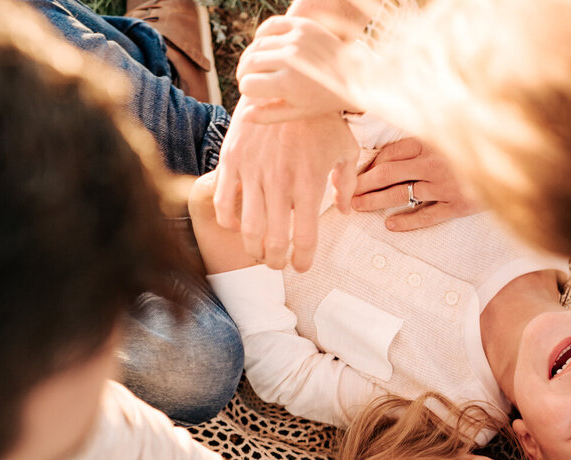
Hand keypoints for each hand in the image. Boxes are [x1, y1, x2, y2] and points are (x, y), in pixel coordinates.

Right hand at [212, 109, 356, 270]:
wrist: (286, 82)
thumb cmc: (319, 118)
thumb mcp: (345, 148)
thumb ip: (347, 183)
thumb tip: (343, 211)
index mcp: (309, 183)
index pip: (305, 238)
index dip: (303, 260)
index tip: (301, 266)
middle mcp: (280, 182)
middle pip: (274, 241)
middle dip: (275, 261)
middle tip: (277, 263)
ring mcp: (253, 172)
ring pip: (247, 229)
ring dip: (253, 248)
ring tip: (259, 251)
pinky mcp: (232, 160)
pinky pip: (223, 203)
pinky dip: (229, 222)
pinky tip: (238, 225)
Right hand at [235, 15, 355, 123]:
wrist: (354, 74)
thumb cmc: (323, 98)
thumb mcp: (297, 112)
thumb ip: (268, 116)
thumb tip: (242, 116)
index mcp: (287, 84)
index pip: (248, 84)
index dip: (247, 89)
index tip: (253, 92)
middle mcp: (290, 60)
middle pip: (249, 63)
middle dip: (243, 73)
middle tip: (246, 78)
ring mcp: (295, 40)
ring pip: (257, 45)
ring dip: (251, 56)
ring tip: (254, 65)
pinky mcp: (301, 26)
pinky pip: (269, 26)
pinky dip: (261, 36)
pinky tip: (263, 46)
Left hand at [353, 138, 479, 230]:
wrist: (517, 159)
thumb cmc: (483, 139)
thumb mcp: (454, 127)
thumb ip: (429, 130)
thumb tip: (402, 126)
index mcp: (431, 141)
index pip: (391, 152)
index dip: (370, 162)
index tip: (355, 169)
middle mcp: (433, 163)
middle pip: (388, 173)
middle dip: (363, 182)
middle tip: (345, 192)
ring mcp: (445, 186)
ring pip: (401, 194)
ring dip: (376, 201)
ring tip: (357, 207)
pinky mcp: (458, 205)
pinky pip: (427, 215)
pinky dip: (408, 221)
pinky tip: (390, 225)